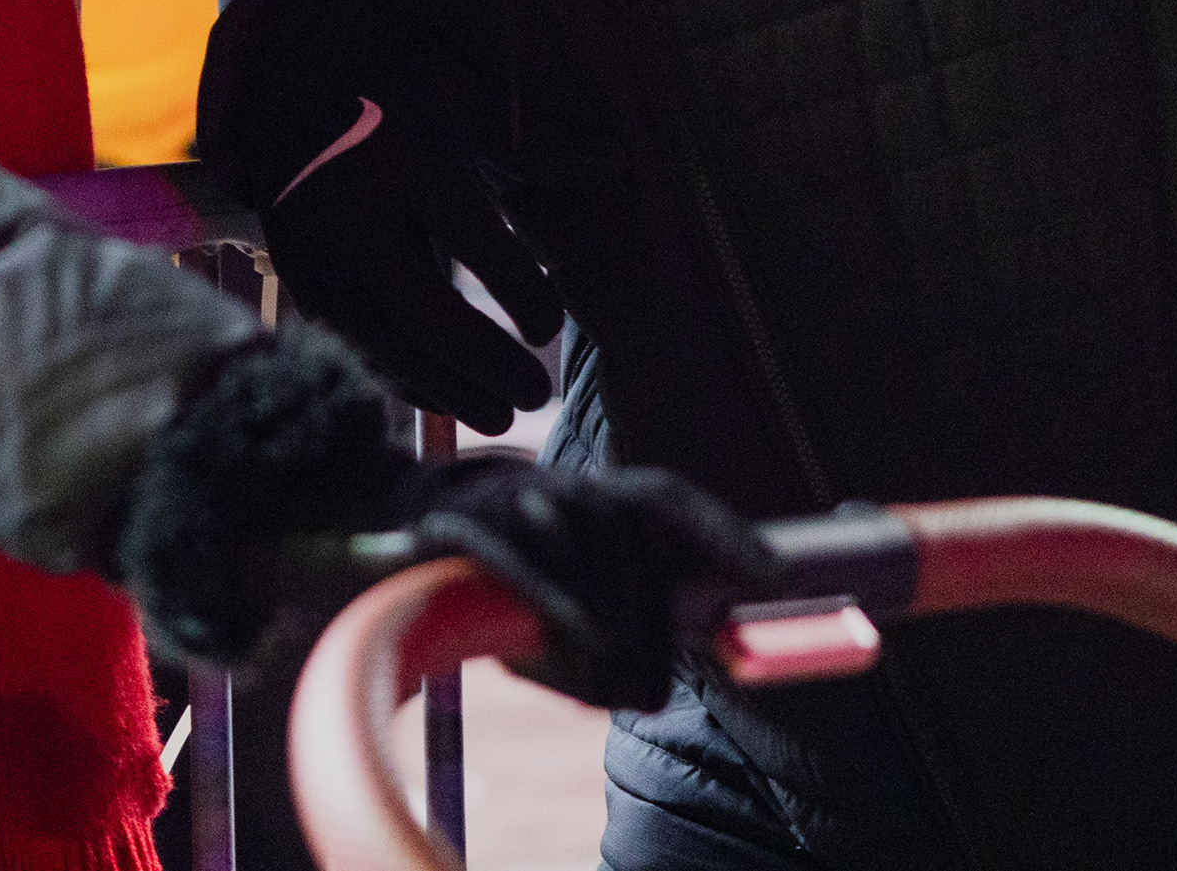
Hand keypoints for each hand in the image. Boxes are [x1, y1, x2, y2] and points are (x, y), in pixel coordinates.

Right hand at [261, 100, 563, 434]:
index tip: (552, 325)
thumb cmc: (389, 87)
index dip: (514, 288)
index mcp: (401, 152)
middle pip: (416, 304)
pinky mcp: (298, 280)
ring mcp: (315, 251)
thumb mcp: (456, 89)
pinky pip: (351, 344)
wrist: (275, 88)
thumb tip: (616, 160)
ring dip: (442, 386)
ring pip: (379, 339)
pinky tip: (447, 402)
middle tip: (538, 393)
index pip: (466, 233)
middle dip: (480, 357)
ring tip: (503, 418)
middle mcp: (350, 208)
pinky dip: (399, 380)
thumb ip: (531, 136)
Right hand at [406, 456, 775, 712]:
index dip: (723, 532)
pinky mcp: (457, 524)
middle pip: (629, 534)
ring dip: (600, 622)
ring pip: (578, 543)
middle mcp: (562, 484)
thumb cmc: (512, 583)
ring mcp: (509, 496)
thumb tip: (649, 691)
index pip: (672, 500)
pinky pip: (515, 562)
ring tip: (601, 687)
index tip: (773, 578)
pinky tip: (577, 642)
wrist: (403, 528)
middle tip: (651, 693)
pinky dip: (551, 600)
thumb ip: (622, 631)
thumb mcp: (572, 606)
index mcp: (601, 498)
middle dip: (648, 621)